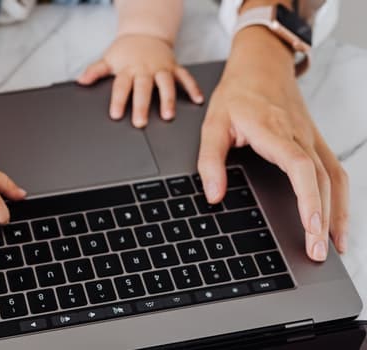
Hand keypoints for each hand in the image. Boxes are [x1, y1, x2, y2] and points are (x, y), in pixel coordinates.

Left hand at [77, 34, 203, 127]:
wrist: (145, 33)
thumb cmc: (125, 51)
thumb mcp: (108, 59)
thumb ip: (95, 71)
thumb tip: (80, 81)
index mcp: (128, 69)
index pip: (122, 86)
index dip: (118, 100)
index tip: (116, 115)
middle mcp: (145, 69)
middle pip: (143, 88)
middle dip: (142, 105)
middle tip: (140, 122)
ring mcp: (162, 68)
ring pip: (166, 84)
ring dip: (168, 99)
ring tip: (168, 115)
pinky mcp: (175, 67)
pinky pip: (185, 77)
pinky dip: (192, 88)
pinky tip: (198, 100)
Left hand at [198, 31, 348, 261]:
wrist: (261, 63)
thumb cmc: (237, 93)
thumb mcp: (212, 123)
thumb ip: (211, 160)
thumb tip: (213, 196)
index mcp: (275, 132)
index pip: (300, 168)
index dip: (309, 197)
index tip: (310, 226)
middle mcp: (300, 137)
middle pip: (323, 181)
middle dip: (324, 220)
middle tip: (319, 253)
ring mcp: (312, 139)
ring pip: (335, 178)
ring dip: (338, 213)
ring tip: (336, 246)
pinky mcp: (315, 141)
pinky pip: (335, 170)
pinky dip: (340, 197)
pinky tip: (337, 218)